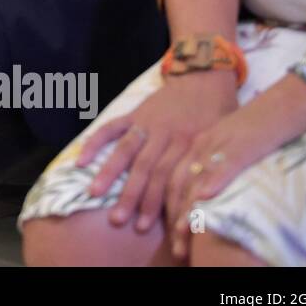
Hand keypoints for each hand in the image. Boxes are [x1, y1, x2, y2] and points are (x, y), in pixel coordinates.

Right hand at [76, 70, 237, 232]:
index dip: (158, 205)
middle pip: (147, 170)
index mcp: (191, 146)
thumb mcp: (224, 142)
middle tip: (118, 220)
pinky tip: (82, 160)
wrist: (206, 78)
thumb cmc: (219, 115)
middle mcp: (167, 136)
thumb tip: (201, 201)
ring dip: (110, 173)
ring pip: (127, 151)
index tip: (145, 227)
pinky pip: (112, 128)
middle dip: (132, 196)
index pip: (172, 180)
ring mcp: (148, 123)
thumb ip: (210, 167)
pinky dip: (95, 142)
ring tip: (95, 194)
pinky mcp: (136, 113)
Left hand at [166, 75, 305, 260]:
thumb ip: (220, 169)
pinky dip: (214, 181)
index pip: (174, 181)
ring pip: (196, 178)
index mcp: (199, 145)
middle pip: (178, 184)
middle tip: (174, 250)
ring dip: (188, 211)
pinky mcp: (243, 142)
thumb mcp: (234, 147)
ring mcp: (221, 143)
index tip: (168, 237)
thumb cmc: (266, 127)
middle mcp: (203, 144)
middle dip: (173, 219)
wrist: (290, 99)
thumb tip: (210, 198)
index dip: (168, 210)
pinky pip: (224, 163)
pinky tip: (205, 198)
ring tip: (183, 238)